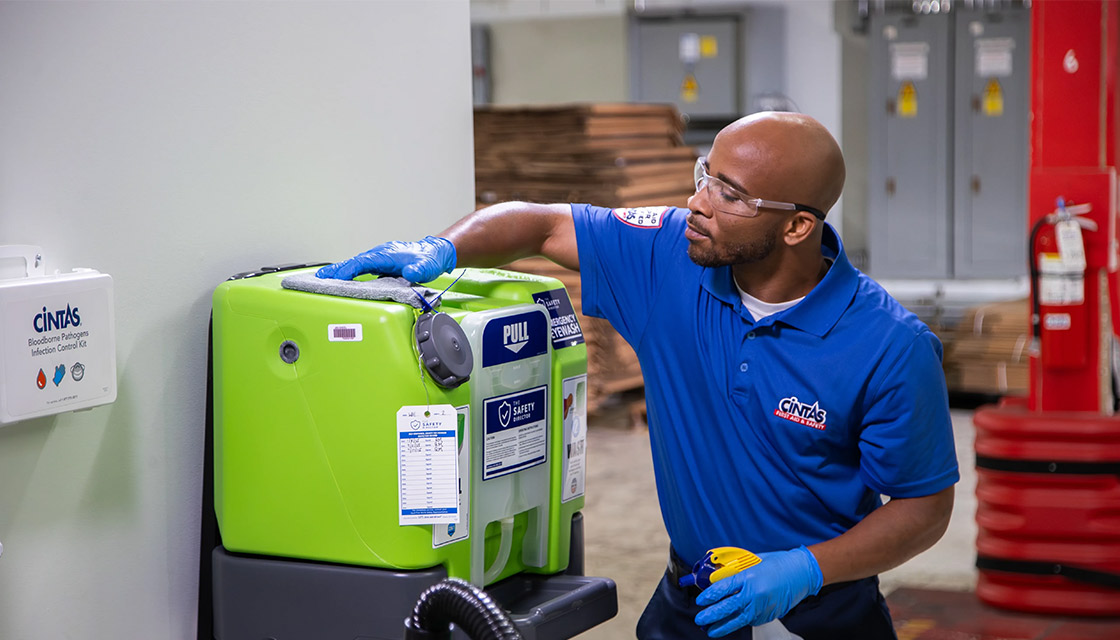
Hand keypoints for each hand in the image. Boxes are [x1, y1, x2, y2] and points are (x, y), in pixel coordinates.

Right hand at [316, 236, 455, 282]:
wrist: (435, 253)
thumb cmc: (429, 259)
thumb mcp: (426, 266)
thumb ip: (419, 270)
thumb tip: (411, 273)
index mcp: (387, 254)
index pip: (362, 262)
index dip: (348, 270)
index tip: (336, 277)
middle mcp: (381, 255)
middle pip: (354, 262)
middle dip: (337, 270)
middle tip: (320, 277)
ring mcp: (380, 259)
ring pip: (356, 264)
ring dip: (341, 271)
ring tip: (325, 279)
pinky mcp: (381, 264)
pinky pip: (362, 268)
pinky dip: (351, 273)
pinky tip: (343, 279)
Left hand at [694, 546, 822, 637]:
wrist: (802, 573)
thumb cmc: (779, 564)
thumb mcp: (754, 562)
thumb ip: (737, 572)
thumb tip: (719, 579)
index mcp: (749, 577)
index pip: (722, 588)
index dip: (709, 596)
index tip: (700, 600)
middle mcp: (754, 593)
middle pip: (727, 607)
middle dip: (711, 615)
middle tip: (700, 619)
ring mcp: (762, 606)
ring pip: (738, 620)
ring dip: (723, 626)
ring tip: (711, 631)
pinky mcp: (769, 614)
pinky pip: (751, 620)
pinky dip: (742, 621)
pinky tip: (734, 621)